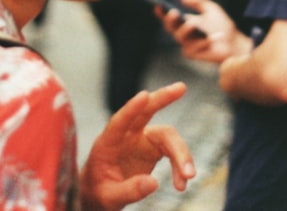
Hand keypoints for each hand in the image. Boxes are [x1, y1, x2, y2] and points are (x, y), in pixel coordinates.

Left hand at [80, 82, 195, 210]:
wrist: (100, 194)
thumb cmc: (99, 192)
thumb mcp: (109, 198)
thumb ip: (129, 191)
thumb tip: (154, 183)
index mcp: (108, 142)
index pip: (120, 121)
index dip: (132, 107)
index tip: (144, 95)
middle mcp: (126, 135)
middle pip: (146, 111)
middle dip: (163, 98)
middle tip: (181, 87)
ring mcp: (141, 139)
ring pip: (167, 135)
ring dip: (181, 154)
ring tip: (188, 177)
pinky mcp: (153, 148)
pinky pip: (172, 150)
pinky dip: (180, 164)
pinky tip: (181, 183)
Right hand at [160, 0, 245, 63]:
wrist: (234, 43)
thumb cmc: (222, 26)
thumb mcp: (211, 9)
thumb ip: (199, 1)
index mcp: (184, 22)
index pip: (170, 17)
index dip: (161, 12)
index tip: (158, 5)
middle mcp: (183, 34)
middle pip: (170, 27)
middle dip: (170, 20)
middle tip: (174, 12)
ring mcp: (187, 45)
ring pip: (180, 37)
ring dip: (185, 30)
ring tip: (192, 24)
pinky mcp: (194, 54)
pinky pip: (195, 48)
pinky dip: (205, 42)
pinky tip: (216, 37)